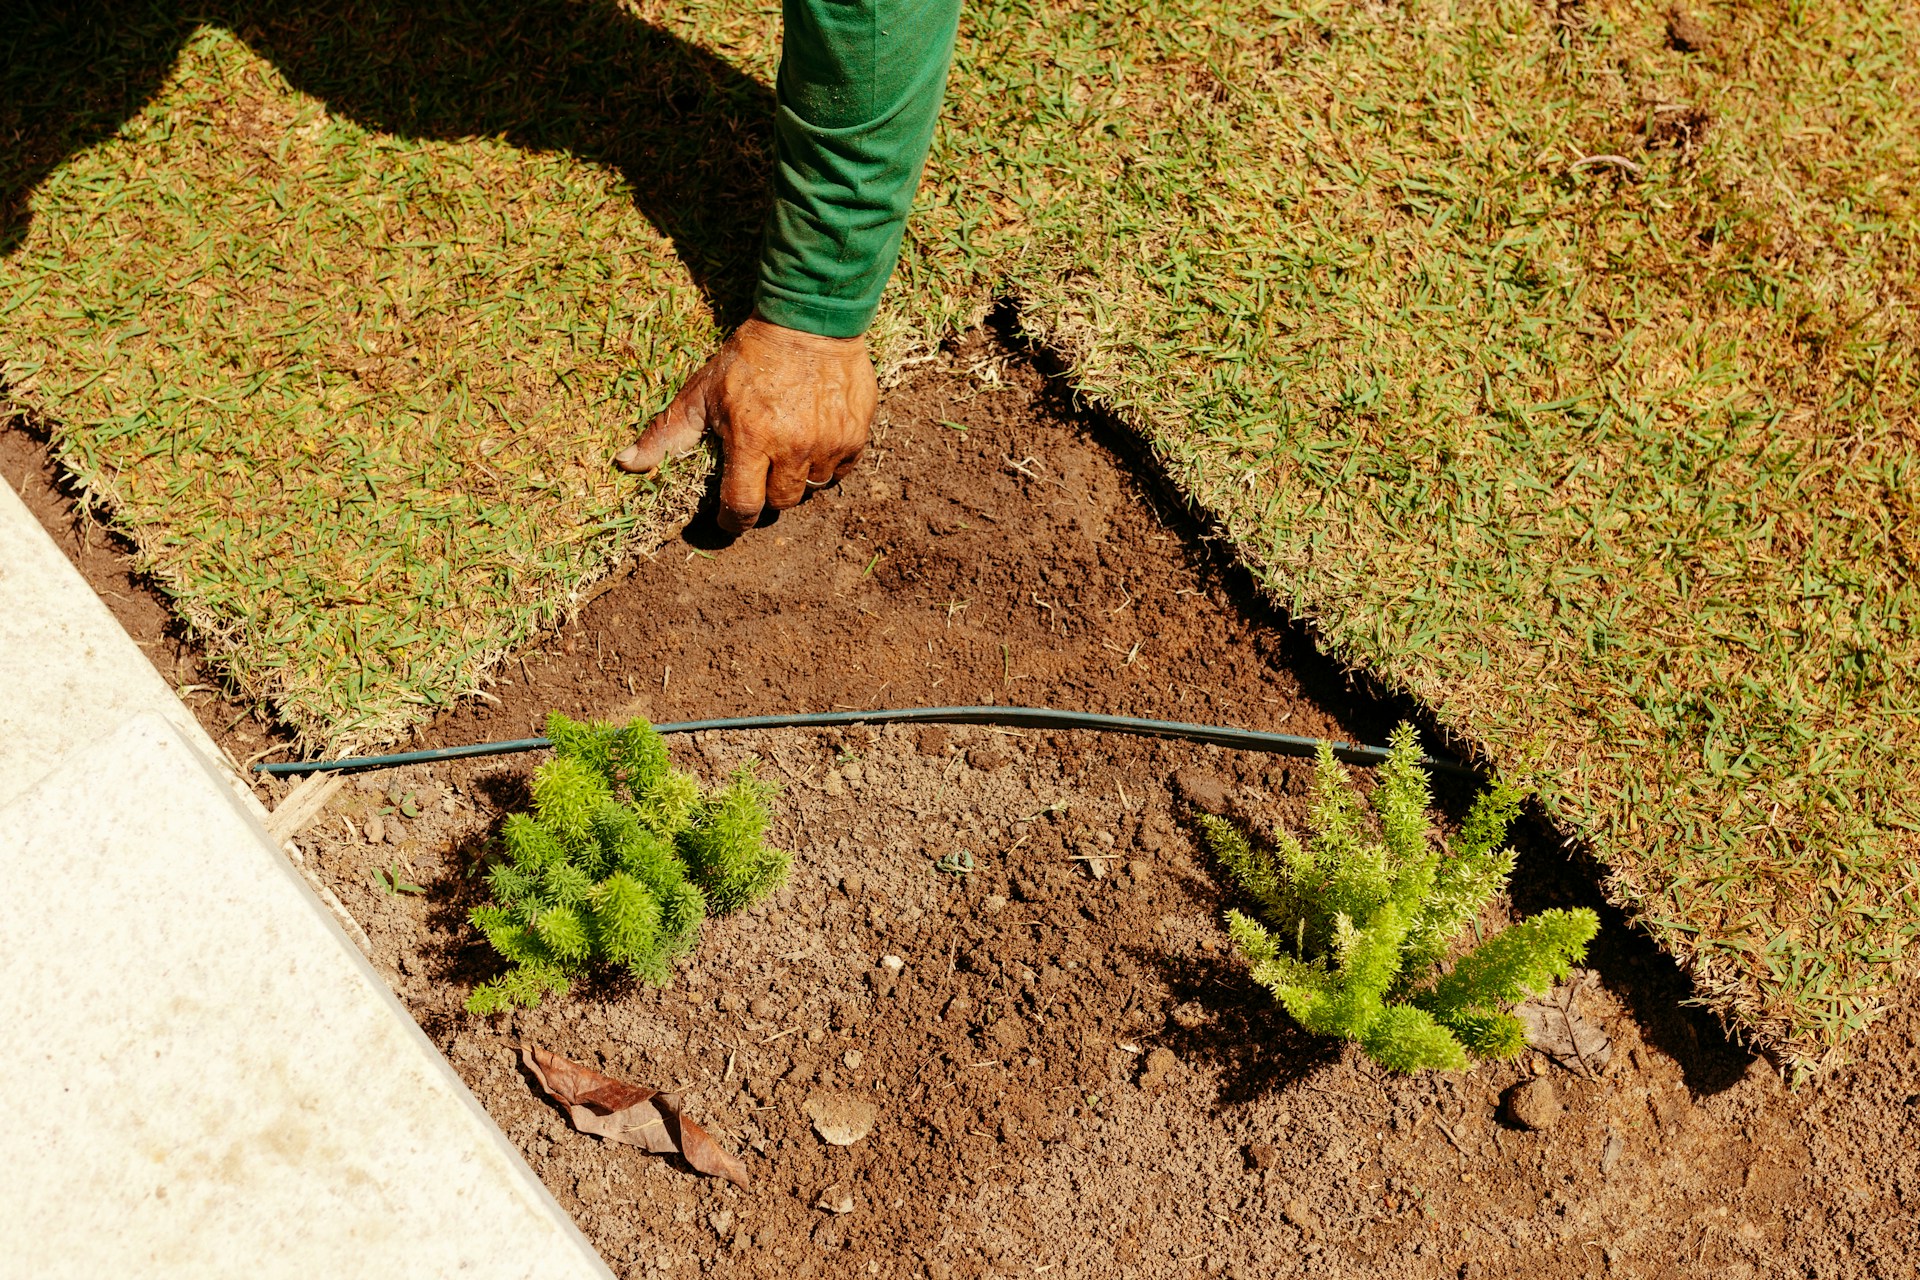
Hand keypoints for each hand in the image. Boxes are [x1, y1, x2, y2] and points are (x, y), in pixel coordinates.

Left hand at [614, 317, 875, 534]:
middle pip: (781, 502)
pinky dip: (828, 460)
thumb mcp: (703, 392)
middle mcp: (793, 447)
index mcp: (751, 439)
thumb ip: (668, 433)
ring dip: (799, 475)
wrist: (810, 320)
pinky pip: (843, 469)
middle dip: (767, 492)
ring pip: (813, 486)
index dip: (734, 519)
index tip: (730, 516)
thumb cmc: (750, 357)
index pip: (743, 507)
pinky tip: (816, 436)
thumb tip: (625, 463)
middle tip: (761, 467)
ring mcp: (829, 442)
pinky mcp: (856, 434)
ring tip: (789, 445)